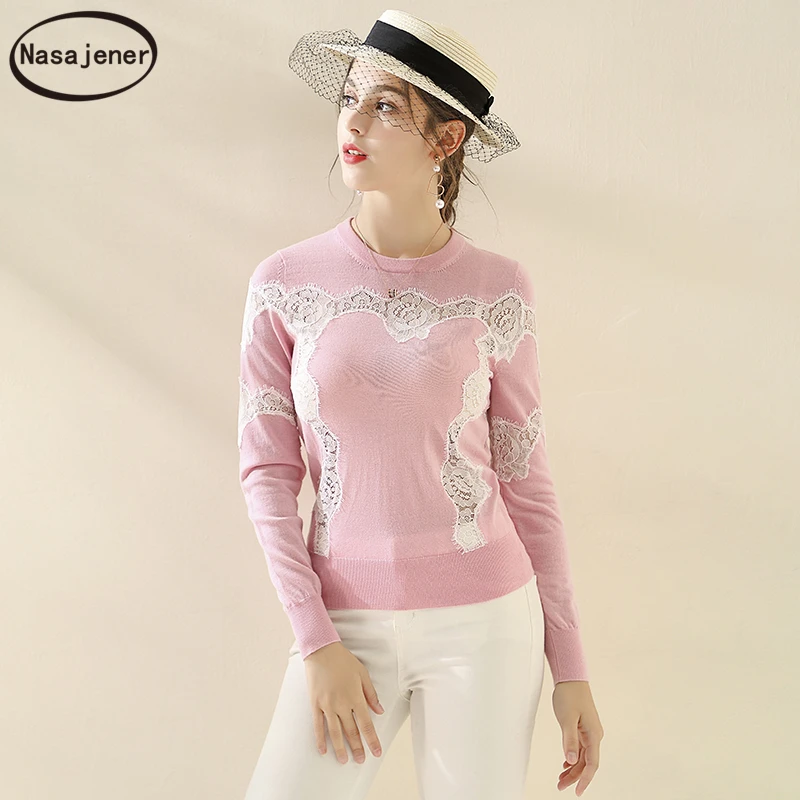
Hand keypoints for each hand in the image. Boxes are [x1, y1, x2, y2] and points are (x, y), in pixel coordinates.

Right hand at [303, 641, 384, 764]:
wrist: (321, 650)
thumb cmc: (344, 660)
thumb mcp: (362, 673)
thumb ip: (371, 694)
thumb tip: (379, 711)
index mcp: (355, 697)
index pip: (366, 724)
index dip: (372, 740)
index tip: (376, 752)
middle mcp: (341, 704)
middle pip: (351, 731)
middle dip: (357, 747)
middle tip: (361, 760)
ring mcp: (327, 705)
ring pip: (335, 732)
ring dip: (340, 748)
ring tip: (344, 761)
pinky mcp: (315, 704)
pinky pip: (318, 725)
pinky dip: (320, 739)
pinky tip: (323, 750)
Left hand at [552, 680, 603, 795]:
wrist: (570, 677)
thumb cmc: (569, 695)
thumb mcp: (566, 718)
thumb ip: (569, 740)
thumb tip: (572, 761)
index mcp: (593, 734)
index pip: (592, 764)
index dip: (584, 779)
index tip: (576, 791)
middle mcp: (594, 735)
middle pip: (587, 763)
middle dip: (575, 777)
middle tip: (560, 786)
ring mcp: (589, 732)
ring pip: (583, 757)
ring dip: (573, 769)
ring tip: (560, 779)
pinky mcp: (582, 728)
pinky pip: (580, 749)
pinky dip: (573, 758)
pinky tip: (565, 764)